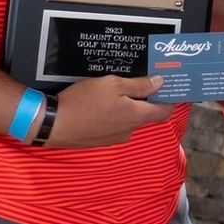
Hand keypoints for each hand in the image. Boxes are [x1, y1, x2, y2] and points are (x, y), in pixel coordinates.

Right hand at [48, 74, 174, 147]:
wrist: (52, 123)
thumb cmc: (84, 100)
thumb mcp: (113, 85)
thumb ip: (139, 85)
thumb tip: (161, 83)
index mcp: (136, 116)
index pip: (164, 112)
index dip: (170, 100)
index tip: (171, 88)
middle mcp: (129, 131)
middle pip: (146, 115)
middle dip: (147, 100)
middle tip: (142, 83)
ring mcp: (114, 138)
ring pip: (129, 120)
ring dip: (129, 108)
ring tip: (117, 92)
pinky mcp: (100, 141)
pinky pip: (115, 126)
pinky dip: (115, 115)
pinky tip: (103, 104)